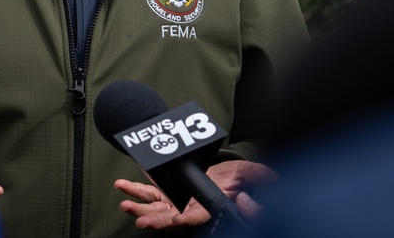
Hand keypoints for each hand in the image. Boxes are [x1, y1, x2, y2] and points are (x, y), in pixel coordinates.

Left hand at [114, 160, 275, 228]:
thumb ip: (255, 176)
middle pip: (168, 217)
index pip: (194, 217)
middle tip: (140, 219)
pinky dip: (135, 189)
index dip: (185, 219)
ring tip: (124, 201)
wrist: (222, 174)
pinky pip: (148, 192)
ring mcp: (175, 201)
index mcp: (205, 208)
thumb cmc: (233, 179)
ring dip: (138, 204)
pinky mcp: (166, 191)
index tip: (176, 220)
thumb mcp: (245, 174)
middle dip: (153, 218)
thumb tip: (271, 176)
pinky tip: (122, 186)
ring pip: (154, 207)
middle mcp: (187, 208)